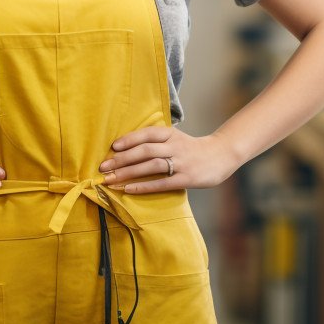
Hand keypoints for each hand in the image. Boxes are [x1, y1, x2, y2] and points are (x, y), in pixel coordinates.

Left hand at [98, 127, 240, 192]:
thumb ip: (155, 140)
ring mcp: (181, 162)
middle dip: (121, 159)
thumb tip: (127, 146)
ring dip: (128, 173)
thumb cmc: (191, 148)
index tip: (112, 147)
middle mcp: (174, 146)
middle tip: (103, 167)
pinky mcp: (186, 179)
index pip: (145, 134)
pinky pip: (161, 183)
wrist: (220, 155)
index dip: (128, 140)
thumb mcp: (174, 137)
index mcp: (170, 133)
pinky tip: (129, 190)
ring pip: (150, 166)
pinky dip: (144, 186)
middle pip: (144, 151)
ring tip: (111, 180)